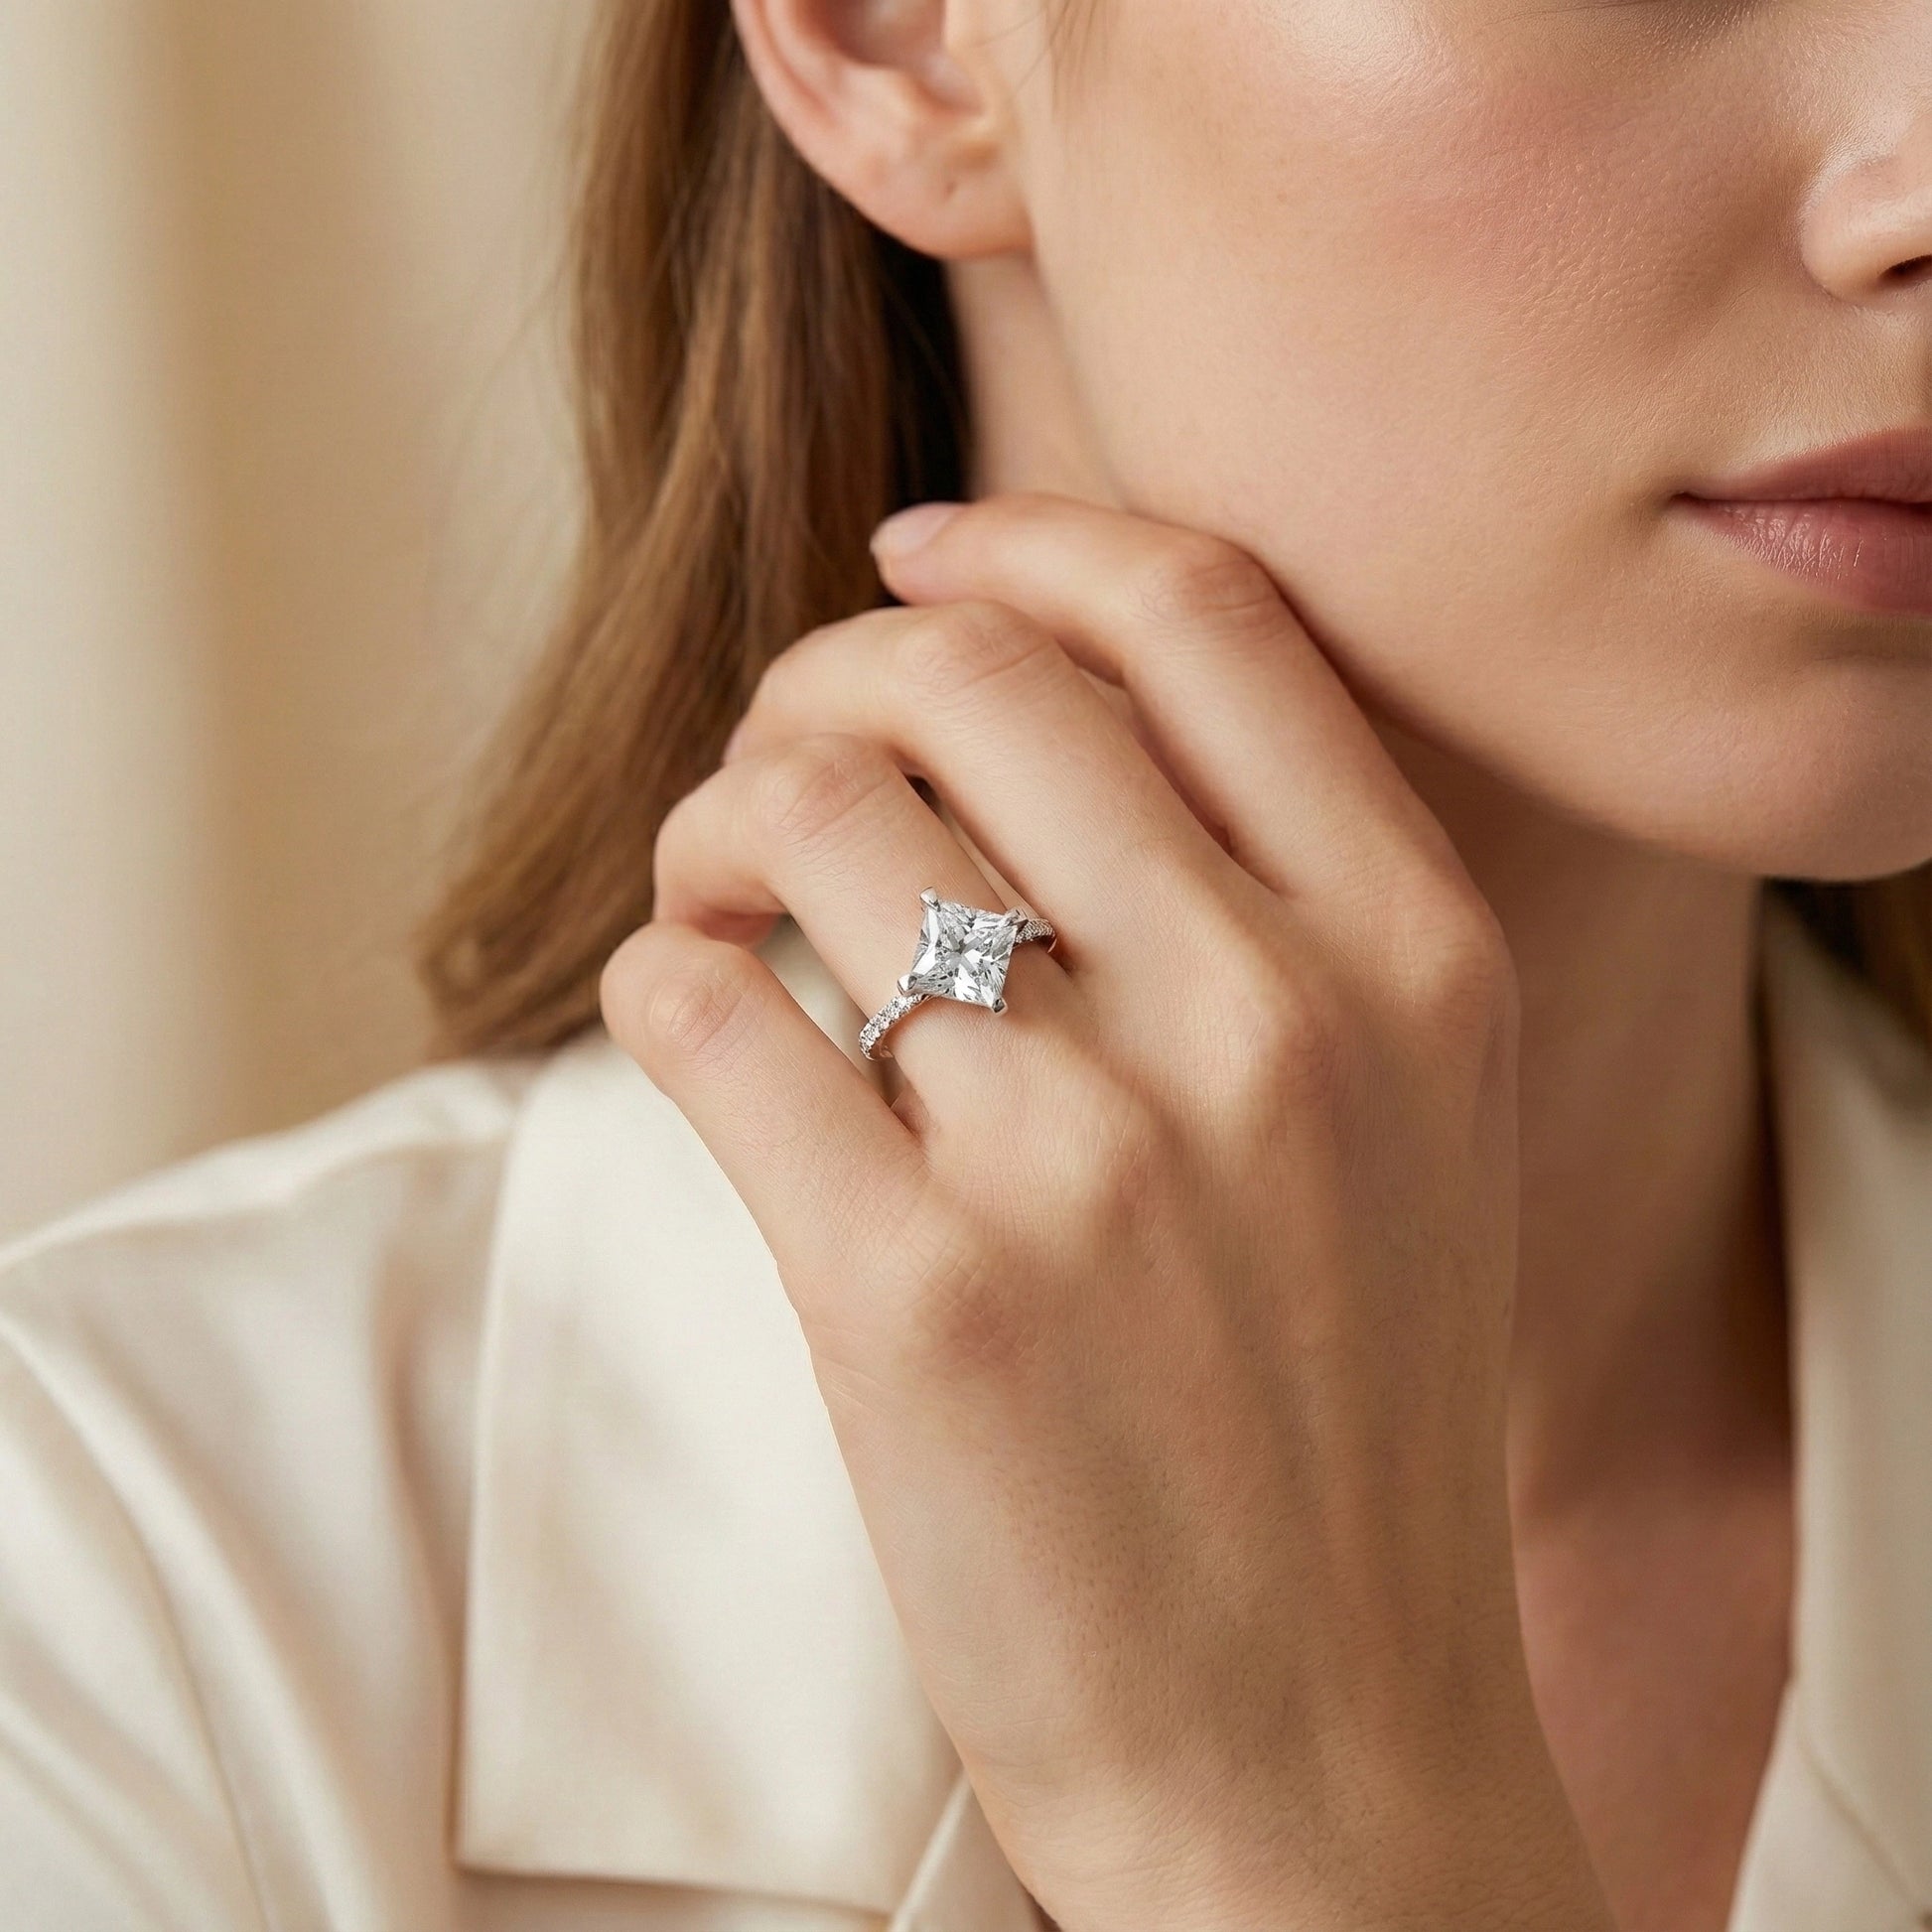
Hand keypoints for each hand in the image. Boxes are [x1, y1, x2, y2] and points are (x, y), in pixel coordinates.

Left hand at [599, 492, 1613, 1931]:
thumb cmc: (1344, 1423)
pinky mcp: (916, 1294)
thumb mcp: (1410, 1122)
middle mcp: (1270, 1019)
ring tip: (718, 889)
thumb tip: (1024, 707)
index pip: (1196, 611)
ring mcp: (1091, 1155)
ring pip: (813, 817)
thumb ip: (1284, 901)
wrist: (1321, 1749)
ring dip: (717, 818)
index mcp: (1414, 955)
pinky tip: (688, 1008)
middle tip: (786, 751)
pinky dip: (657, 971)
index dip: (1020, 541)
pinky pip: (705, 1005)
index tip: (913, 554)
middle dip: (827, 673)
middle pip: (972, 678)